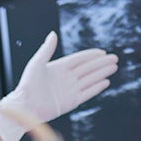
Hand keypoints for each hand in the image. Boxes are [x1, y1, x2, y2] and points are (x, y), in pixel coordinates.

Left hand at [0, 31, 117, 140]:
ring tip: (114, 67)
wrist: (26, 106)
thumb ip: (46, 49)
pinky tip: (106, 82)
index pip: (79, 60)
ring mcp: (70, 90)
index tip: (103, 51)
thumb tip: (53, 33)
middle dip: (101, 63)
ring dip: (102, 73)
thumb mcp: (36, 63)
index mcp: (59, 68)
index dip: (91, 55)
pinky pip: (87, 93)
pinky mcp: (72, 102)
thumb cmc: (28, 84)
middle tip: (114, 58)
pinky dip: (97, 87)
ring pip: (90, 79)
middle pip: (88, 69)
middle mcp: (66, 78)